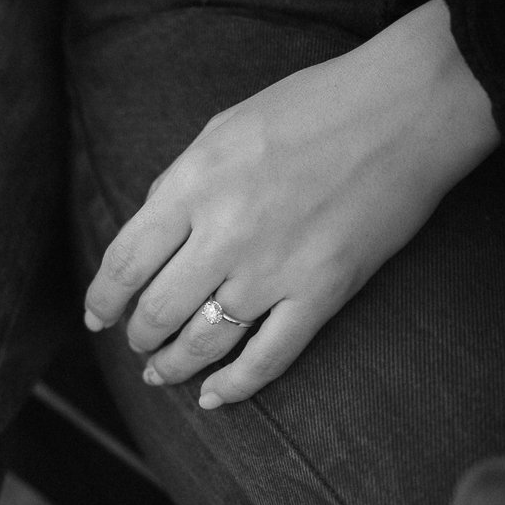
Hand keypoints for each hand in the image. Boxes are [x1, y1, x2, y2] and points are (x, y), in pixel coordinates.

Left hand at [82, 0, 498, 407]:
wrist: (408, 108)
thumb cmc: (315, 106)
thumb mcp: (224, 128)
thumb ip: (182, 183)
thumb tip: (151, 235)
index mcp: (194, 185)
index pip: (124, 262)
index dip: (102, 299)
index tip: (96, 317)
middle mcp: (225, 232)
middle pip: (157, 309)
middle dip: (138, 335)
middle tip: (137, 342)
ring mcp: (274, 269)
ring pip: (203, 342)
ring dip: (173, 365)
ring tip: (162, 372)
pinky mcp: (322, 293)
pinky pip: (267, 359)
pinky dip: (235, 387)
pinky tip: (214, 397)